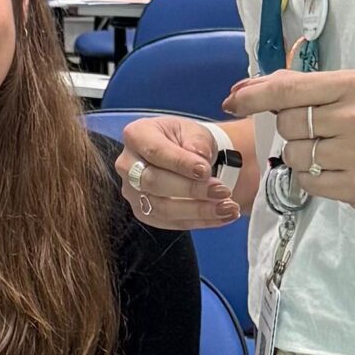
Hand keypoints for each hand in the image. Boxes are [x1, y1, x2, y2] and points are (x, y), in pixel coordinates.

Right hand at [110, 117, 240, 229]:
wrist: (187, 157)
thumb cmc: (186, 140)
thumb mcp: (194, 131)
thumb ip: (197, 142)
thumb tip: (200, 160)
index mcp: (136, 135)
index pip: (155, 152)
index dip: (181, 164)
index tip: (206, 171)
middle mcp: (127, 165)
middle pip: (154, 182)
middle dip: (191, 190)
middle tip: (223, 191)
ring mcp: (133, 192)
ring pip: (162, 208)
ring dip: (198, 210)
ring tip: (228, 207)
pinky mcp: (145, 212)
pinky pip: (171, 223)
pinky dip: (201, 221)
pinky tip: (224, 216)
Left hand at [224, 68, 354, 212]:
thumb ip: (303, 88)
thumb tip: (244, 91)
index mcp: (354, 86)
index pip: (289, 90)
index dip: (253, 96)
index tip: (232, 101)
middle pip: (287, 125)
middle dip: (291, 129)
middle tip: (317, 131)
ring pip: (294, 156)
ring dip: (301, 155)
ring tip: (331, 151)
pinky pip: (309, 182)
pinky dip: (312, 177)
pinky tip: (336, 169)